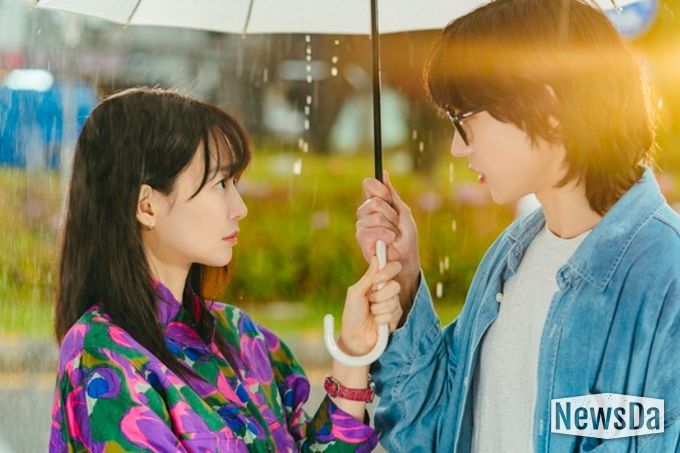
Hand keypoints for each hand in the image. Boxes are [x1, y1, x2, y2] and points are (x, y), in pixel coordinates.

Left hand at [339, 256, 402, 355]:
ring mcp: (393, 304)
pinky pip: (393, 314)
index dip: (388, 272)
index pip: (393, 268)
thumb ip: (368, 276)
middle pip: (395, 285)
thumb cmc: (352, 313)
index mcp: (378, 282)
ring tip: (371, 313)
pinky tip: (376, 322)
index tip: (377, 280)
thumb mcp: (356, 292)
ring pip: (394, 301)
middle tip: (370, 301)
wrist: (355, 336)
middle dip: (379, 295)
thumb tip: (376, 258)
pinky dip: (381, 319)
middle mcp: (388, 291)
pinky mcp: (396, 317)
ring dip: (378, 309)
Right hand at [356, 171, 419, 313]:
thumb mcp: (403, 212)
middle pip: (372, 201)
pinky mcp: (361, 239)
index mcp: (376, 203)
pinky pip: (370, 229)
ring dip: (389, 225)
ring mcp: (362, 225)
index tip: (387, 195)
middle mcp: (366, 213)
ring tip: (394, 234)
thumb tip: (384, 174)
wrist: (406, 258)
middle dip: (389, 212)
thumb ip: (392, 194)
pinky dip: (385, 234)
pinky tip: (389, 241)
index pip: (368, 185)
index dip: (377, 188)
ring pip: (373, 216)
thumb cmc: (406, 236)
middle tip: (396, 222)